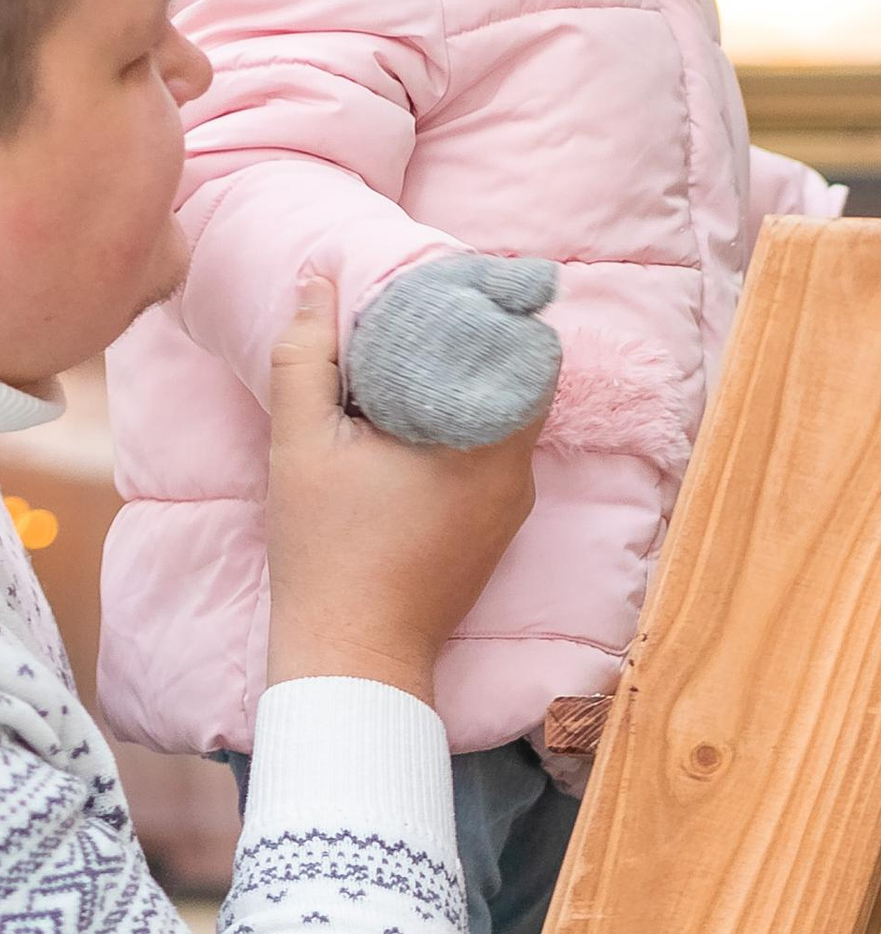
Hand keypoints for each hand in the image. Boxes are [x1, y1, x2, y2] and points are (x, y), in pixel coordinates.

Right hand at [264, 276, 542, 702]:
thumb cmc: (326, 550)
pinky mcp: (501, 529)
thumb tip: (318, 282)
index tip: (457, 287)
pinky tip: (422, 421)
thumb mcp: (301, 443)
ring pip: (511, 421)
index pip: (526, 351)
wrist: (355, 650)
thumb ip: (307, 356)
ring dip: (474, 389)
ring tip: (420, 360)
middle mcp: (518, 472)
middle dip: (482, 347)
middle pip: (522, 383)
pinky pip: (499, 459)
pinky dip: (471, 431)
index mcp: (486, 442)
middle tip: (431, 316)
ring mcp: (515, 505)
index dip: (495, 312)